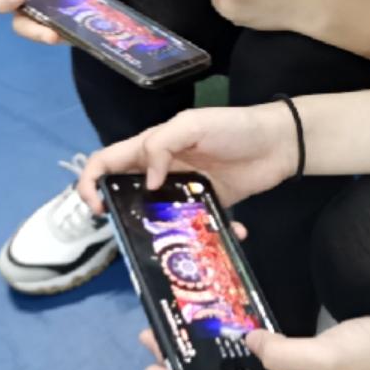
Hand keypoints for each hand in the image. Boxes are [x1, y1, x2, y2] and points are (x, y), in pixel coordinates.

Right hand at [0, 0, 124, 39]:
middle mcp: (29, 1)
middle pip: (18, 24)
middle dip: (29, 29)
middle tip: (45, 27)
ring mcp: (49, 16)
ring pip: (39, 34)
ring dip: (45, 37)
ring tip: (56, 36)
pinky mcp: (69, 25)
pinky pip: (62, 37)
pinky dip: (66, 37)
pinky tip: (75, 32)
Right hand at [77, 103, 300, 214]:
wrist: (278, 143)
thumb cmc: (233, 127)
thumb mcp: (192, 125)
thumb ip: (162, 146)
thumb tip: (148, 182)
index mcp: (149, 148)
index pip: (106, 163)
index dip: (91, 183)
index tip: (97, 207)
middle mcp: (160, 172)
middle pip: (126, 195)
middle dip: (122, 216)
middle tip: (131, 233)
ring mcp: (181, 192)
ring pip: (158, 217)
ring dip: (161, 232)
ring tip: (172, 244)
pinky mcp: (205, 208)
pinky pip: (194, 226)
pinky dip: (206, 236)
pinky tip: (225, 236)